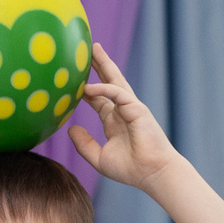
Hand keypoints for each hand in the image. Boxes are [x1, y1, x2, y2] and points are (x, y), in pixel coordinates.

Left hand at [68, 46, 177, 188]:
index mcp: (114, 121)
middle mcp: (122, 111)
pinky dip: (104, 88)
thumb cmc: (131, 169)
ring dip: (104, 64)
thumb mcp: (99, 158)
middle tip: (87, 49)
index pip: (98, 99)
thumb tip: (70, 129)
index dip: (86, 88)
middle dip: (98, 66)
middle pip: (108, 83)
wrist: (153, 174)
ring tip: (94, 48)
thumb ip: (84, 144)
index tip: (71, 78)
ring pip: (115, 81)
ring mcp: (131, 108)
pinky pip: (118, 93)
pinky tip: (89, 88)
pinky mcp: (137, 109)